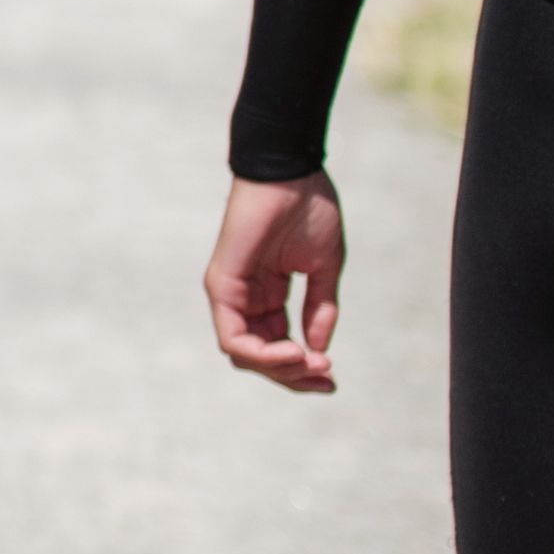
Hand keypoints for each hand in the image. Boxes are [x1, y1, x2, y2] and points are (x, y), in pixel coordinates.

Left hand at [204, 171, 343, 392]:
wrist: (292, 173)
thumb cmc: (307, 211)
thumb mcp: (322, 269)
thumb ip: (319, 309)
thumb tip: (318, 350)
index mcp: (266, 295)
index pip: (276, 345)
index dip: (302, 367)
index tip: (332, 375)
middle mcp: (243, 298)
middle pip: (258, 356)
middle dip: (292, 376)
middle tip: (326, 379)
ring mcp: (228, 292)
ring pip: (242, 353)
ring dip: (279, 368)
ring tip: (311, 363)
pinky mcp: (221, 284)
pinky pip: (232, 335)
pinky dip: (261, 353)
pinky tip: (293, 352)